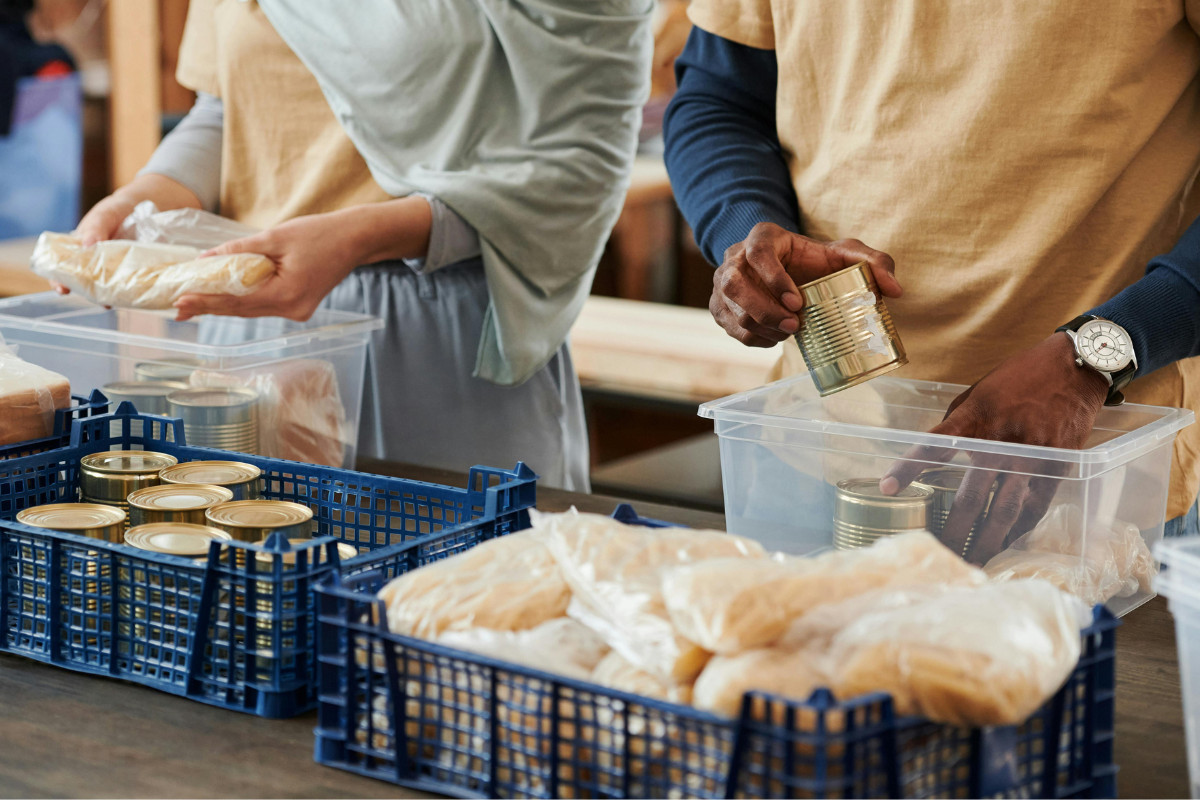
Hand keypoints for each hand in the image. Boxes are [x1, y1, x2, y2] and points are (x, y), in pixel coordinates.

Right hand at [64, 174, 202, 294]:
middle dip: (92, 294)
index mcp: (80, 250)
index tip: (62, 290)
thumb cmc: (118, 210)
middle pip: (88, 284)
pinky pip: (132, 285)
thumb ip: (96, 228)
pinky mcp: (135, 273)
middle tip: (101, 301)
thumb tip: (86, 247)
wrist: (148, 206)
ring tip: (119, 300)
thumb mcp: (105, 214)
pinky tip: (138, 295)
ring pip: (110, 288)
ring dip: (114, 296)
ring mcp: (116, 270)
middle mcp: (95, 264)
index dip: (60, 280)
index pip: (63, 269)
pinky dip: (133, 291)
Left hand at [174, 211, 361, 321]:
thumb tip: (205, 259)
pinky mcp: (299, 306)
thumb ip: (239, 250)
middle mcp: (292, 310)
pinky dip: (242, 300)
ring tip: (193, 304)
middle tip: (177, 309)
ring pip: (252, 310)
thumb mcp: (275, 236)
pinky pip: (263, 305)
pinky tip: (222, 298)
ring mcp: (297, 311)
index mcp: (286, 295)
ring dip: (223, 305)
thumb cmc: (320, 234)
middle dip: (209, 308)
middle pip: (242, 311)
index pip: (237, 301)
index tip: (181, 301)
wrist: (354, 239)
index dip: (207, 301)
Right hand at [711, 223, 902, 346]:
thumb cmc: (816, 260)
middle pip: (735, 284)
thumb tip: (895, 290)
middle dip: (764, 310)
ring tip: (789, 332)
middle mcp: (735, 257)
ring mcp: (722, 283)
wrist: (787, 269)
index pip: (758, 252)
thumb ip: (875, 262)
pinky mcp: (720, 306)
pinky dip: (753, 338)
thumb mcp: (846, 254)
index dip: (774, 279)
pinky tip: (775, 337)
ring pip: (731, 309)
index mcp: (763, 237)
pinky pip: (730, 326)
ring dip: (760, 327)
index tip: (798, 302)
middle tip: (794, 326)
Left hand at [880, 334, 1108, 563]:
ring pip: (1005, 511)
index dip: (909, 468)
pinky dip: (1017, 531)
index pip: (934, 446)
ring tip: (970, 562)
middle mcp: (1003, 441)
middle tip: (937, 553)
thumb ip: (957, 426)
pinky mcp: (1057, 469)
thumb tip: (933, 457)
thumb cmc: (1017, 379)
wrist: (1073, 368)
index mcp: (975, 418)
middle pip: (972, 496)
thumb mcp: (977, 394)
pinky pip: (1033, 509)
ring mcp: (1032, 458)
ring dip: (986, 541)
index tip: (887, 488)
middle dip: (954, 530)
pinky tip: (1002, 546)